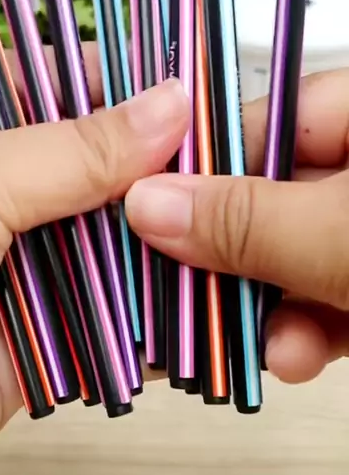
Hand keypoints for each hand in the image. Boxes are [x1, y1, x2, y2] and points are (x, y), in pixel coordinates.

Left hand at [0, 46, 188, 474]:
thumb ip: (79, 148)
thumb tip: (168, 105)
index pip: (46, 78)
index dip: (111, 79)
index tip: (177, 81)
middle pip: (83, 160)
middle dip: (145, 162)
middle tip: (217, 152)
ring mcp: (9, 257)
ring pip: (101, 234)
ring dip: (152, 233)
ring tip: (219, 214)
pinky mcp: (33, 329)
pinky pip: (103, 310)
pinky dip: (145, 304)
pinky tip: (196, 283)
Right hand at [127, 68, 348, 385]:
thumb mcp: (341, 235)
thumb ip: (248, 221)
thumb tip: (146, 204)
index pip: (267, 117)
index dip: (206, 161)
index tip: (151, 202)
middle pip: (276, 192)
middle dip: (235, 252)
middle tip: (183, 284)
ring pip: (303, 251)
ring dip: (271, 305)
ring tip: (251, 343)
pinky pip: (338, 290)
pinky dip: (314, 327)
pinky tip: (294, 358)